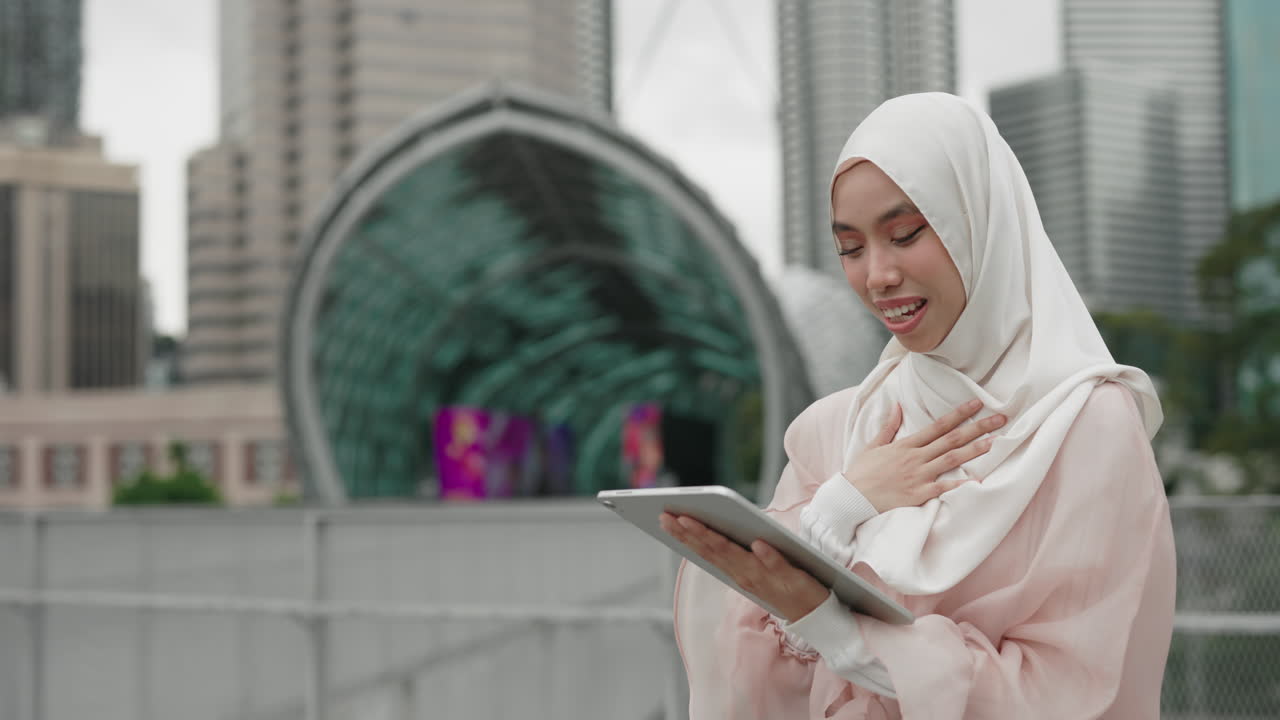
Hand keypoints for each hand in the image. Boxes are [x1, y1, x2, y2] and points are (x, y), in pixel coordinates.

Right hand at [660, 512, 829, 622]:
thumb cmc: (782, 585)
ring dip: (715, 539)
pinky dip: (767, 557)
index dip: (683, 534)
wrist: (816, 616)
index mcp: (736, 571)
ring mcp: (767, 579)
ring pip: (737, 556)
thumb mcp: (754, 568)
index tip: (663, 516)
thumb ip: (736, 548)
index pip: (704, 550)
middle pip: (714, 550)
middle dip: (689, 531)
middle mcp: (746, 575)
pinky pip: (777, 566)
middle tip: (668, 513)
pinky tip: (757, 543)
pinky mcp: (792, 579)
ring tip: (694, 520)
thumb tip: (712, 524)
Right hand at [844, 398, 1005, 512]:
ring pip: (951, 459)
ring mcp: (918, 476)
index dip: (959, 413)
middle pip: (951, 439)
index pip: (937, 425)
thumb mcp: (873, 445)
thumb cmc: (861, 472)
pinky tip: (978, 480)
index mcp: (906, 445)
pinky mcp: (918, 494)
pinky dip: (960, 485)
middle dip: (977, 427)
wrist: (850, 497)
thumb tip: (898, 406)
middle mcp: (915, 457)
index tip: (977, 404)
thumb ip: (889, 426)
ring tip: (994, 441)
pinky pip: (943, 488)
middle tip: (999, 418)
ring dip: (974, 449)